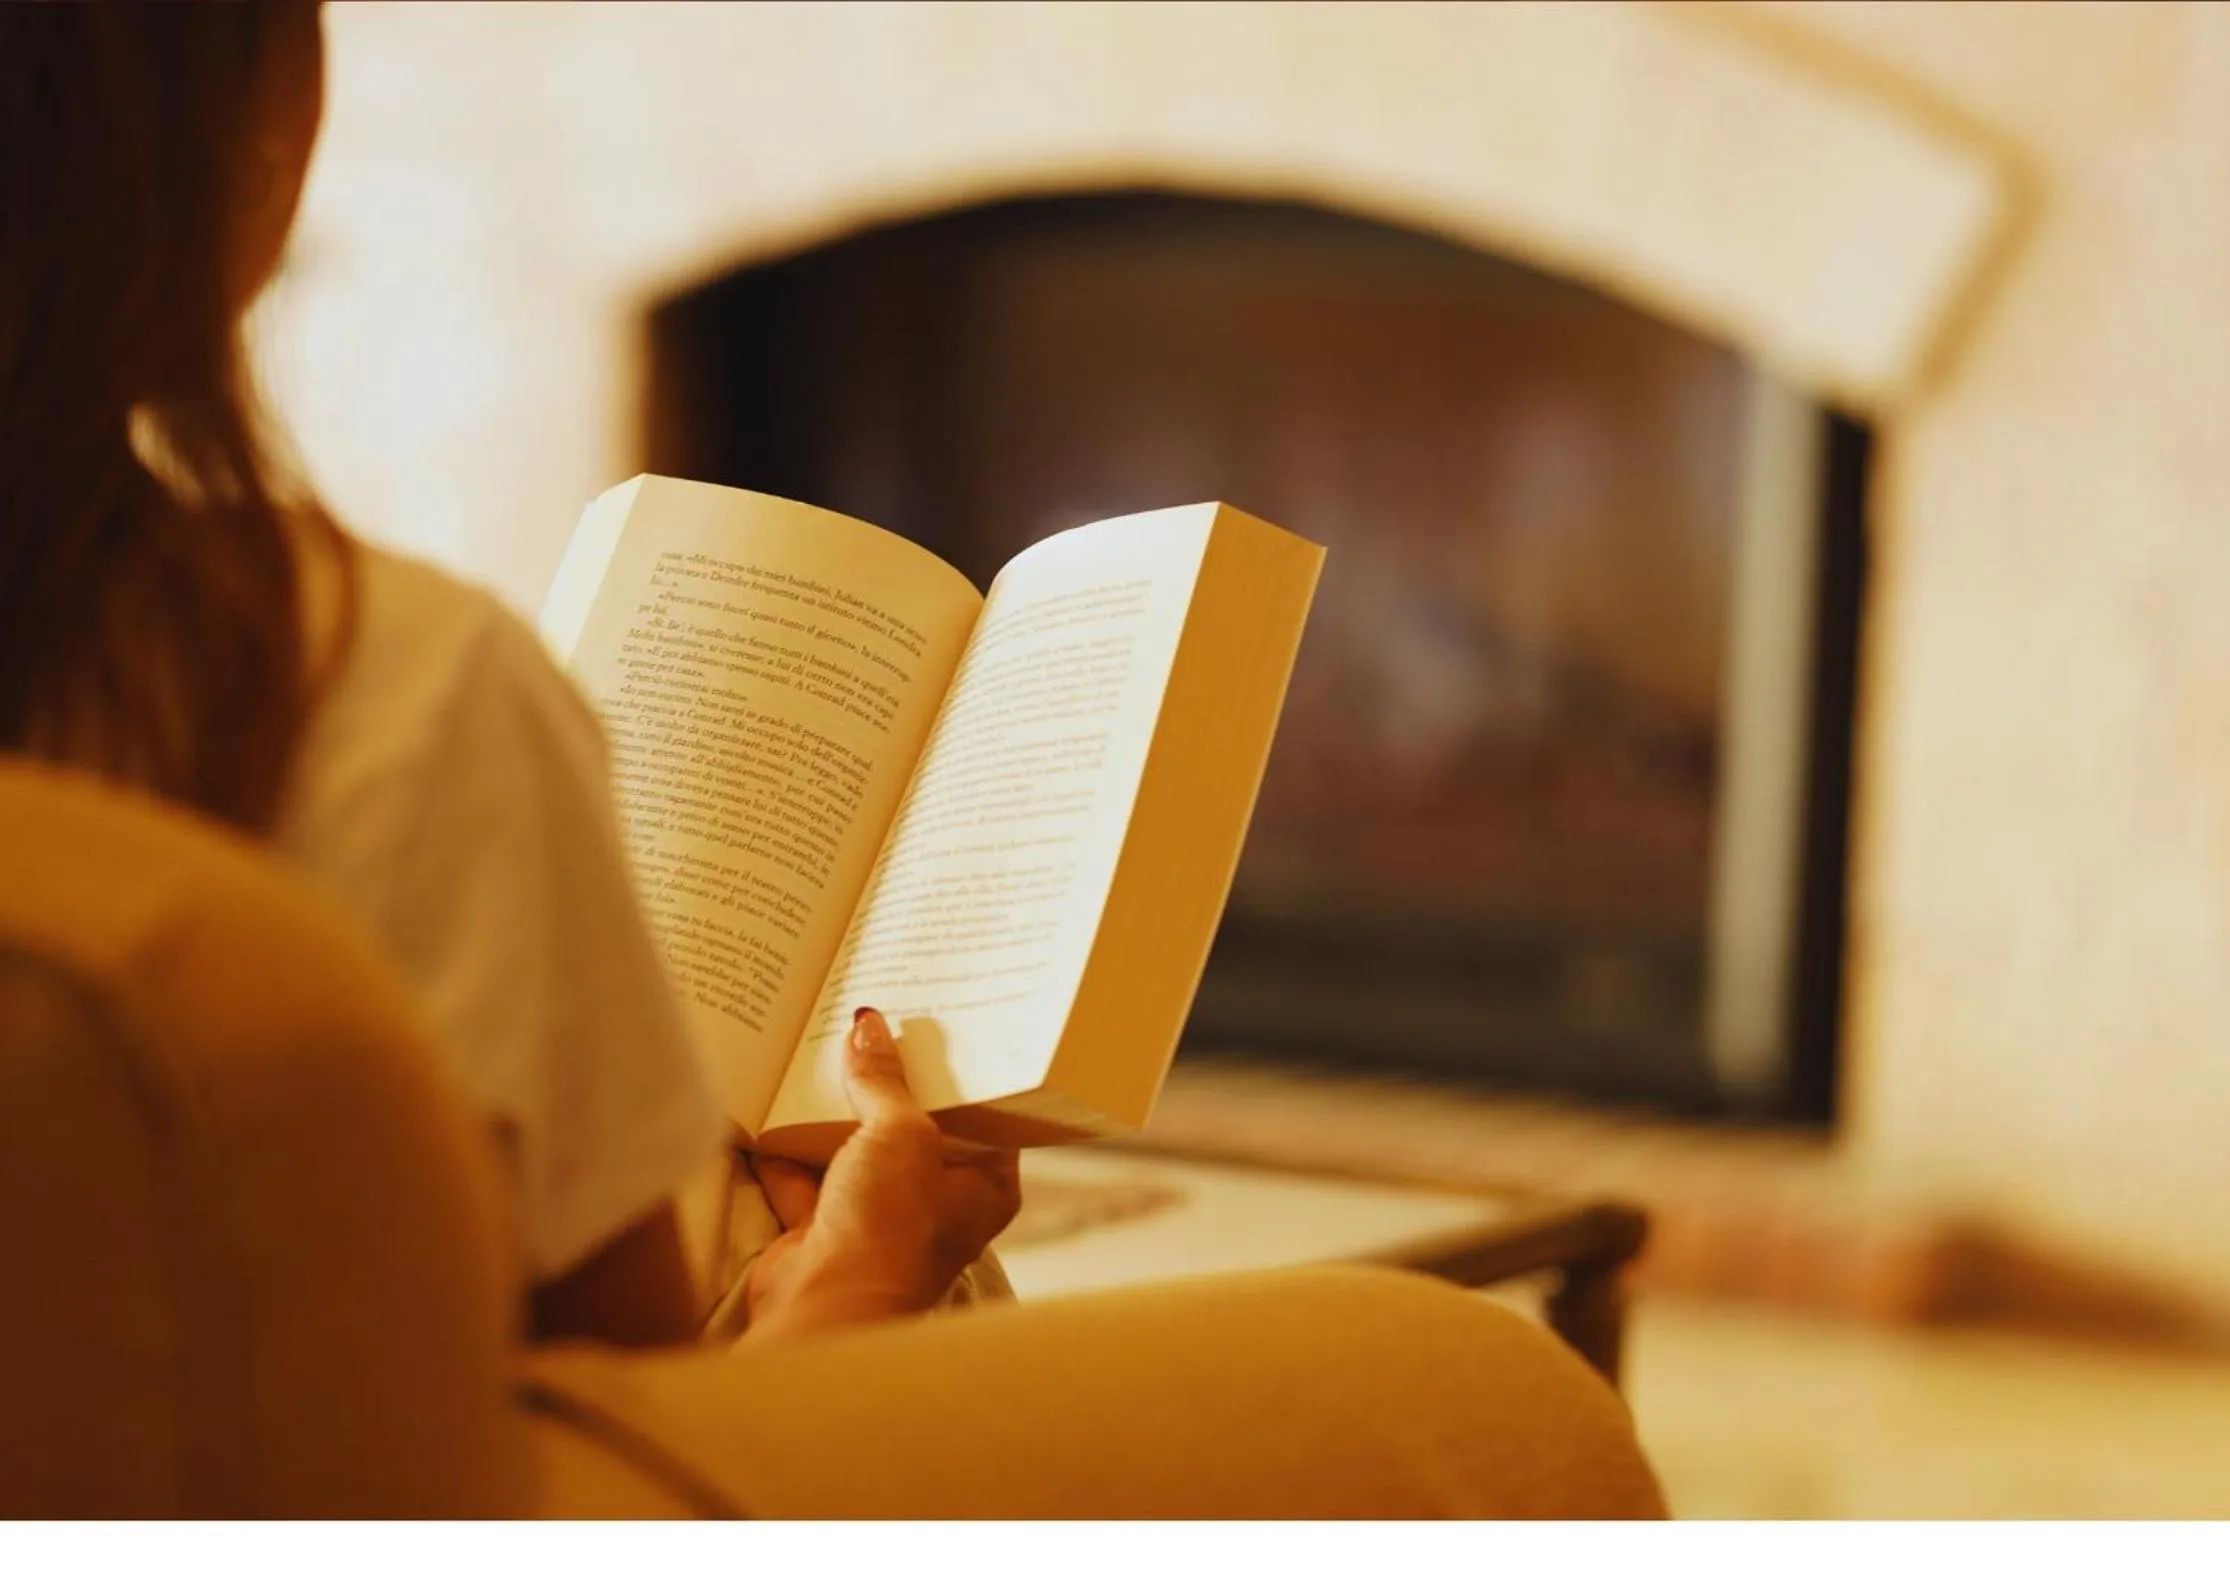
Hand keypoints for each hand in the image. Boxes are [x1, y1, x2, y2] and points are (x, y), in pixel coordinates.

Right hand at [742, 1008, 1020, 1342]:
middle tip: (874, 1028)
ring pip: (856, 1152)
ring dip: (836, 1114)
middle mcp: (934, 1204)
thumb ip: (883, 1079)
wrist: (825, 1308)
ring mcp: (877, 1218)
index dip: (962, 1075)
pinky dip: (786, 1149)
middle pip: (913, 1130)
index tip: (941, 1028)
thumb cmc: (891, 1227)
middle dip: (890, 1087)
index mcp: (982, 1186)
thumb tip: (868, 1026)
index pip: (982, 1117)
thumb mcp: (900, 1133)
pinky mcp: (824, 1230)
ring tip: (820, 1051)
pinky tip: (771, 1105)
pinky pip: (804, 1178)